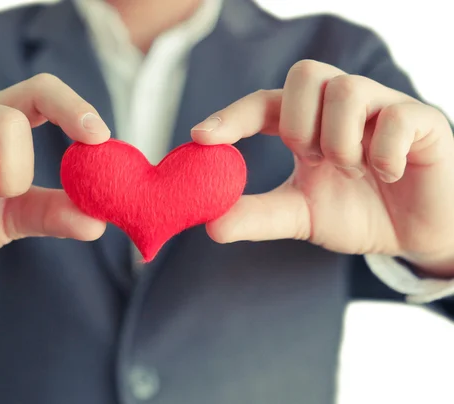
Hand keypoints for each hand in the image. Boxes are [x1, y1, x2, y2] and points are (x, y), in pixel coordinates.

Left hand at [191, 60, 453, 276]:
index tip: (202, 138)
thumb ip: (258, 216)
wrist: (412, 235)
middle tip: (312, 160)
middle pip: (305, 73)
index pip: (263, 104)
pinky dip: (383, 154)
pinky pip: (395, 117)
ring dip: (339, 141)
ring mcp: (381, 108)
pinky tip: (387, 175)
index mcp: (307, 123)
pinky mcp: (421, 121)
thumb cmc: (354, 213)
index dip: (231, 116)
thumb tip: (209, 223)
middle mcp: (340, 106)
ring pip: (347, 89)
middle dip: (299, 125)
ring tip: (352, 171)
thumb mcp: (300, 217)